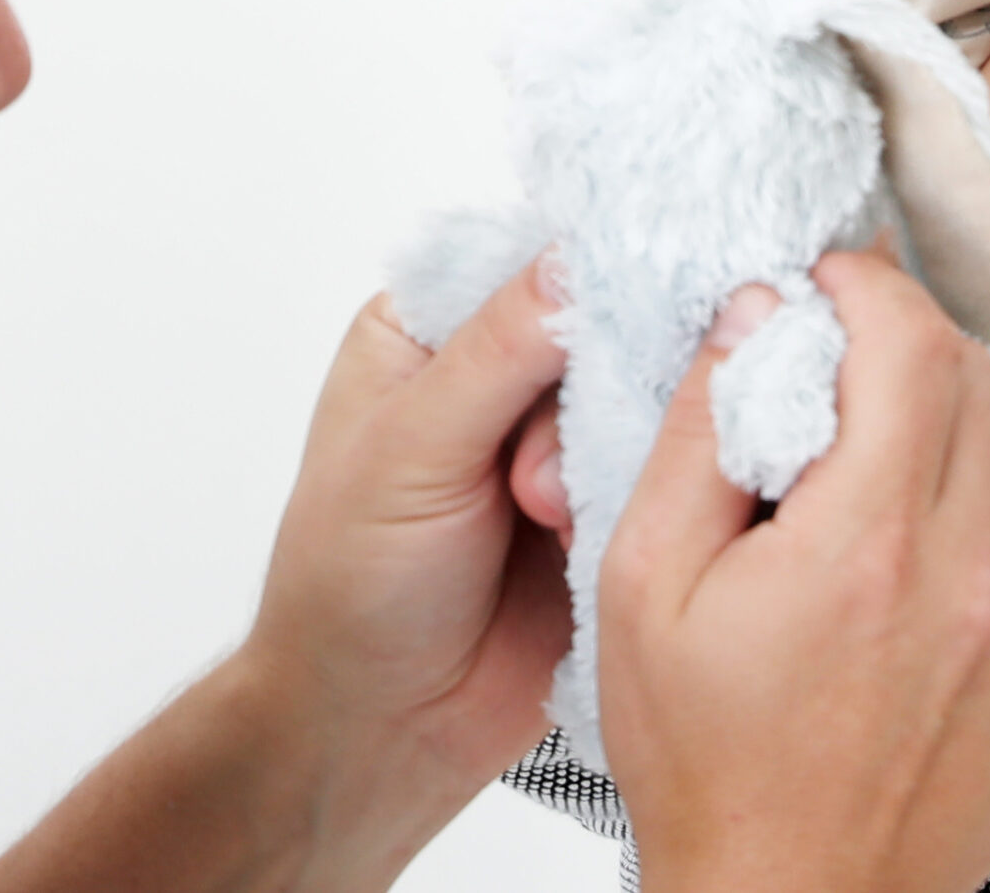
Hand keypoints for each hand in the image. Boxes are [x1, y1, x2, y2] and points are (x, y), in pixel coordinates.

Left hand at [0, 269, 568, 892]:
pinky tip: (572, 537)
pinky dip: (630, 503)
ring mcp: (544, 444)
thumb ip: (491, 357)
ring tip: (530, 520)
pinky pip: (647, 476)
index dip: (568, 279)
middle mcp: (484, 377)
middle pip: (588, 327)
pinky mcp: (589, 510)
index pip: (520, 259)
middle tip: (523, 476)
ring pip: (626, 399)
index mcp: (423, 333)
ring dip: (596, 458)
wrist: (367, 731)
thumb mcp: (406, 452)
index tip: (582, 326)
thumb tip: (562, 262)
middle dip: (576, 392)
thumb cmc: (342, 593)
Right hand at [597, 255, 989, 892]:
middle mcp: (979, 577)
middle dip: (898, 339)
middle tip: (824, 353)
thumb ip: (701, 430)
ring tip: (847, 469)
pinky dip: (967, 508)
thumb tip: (751, 316)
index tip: (817, 281)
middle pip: (973, 381)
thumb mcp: (645, 581)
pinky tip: (896, 553)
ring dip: (932, 425)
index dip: (864, 284)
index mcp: (869, 545)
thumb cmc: (704, 760)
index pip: (912, 343)